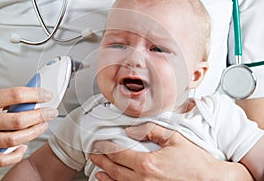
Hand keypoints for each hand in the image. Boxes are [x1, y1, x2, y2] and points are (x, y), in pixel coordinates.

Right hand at [0, 87, 57, 166]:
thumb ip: (4, 99)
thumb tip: (30, 99)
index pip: (16, 95)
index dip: (36, 94)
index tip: (46, 96)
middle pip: (19, 120)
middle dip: (41, 115)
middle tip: (50, 112)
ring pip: (15, 139)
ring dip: (34, 132)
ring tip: (42, 126)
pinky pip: (2, 159)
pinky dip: (17, 154)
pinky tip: (23, 147)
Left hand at [90, 123, 252, 180]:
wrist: (211, 180)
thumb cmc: (195, 161)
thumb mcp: (174, 138)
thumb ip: (151, 131)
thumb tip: (132, 128)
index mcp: (148, 163)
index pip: (119, 154)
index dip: (106, 149)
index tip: (98, 144)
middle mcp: (144, 179)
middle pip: (115, 170)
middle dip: (101, 162)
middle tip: (93, 156)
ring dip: (106, 177)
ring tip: (98, 172)